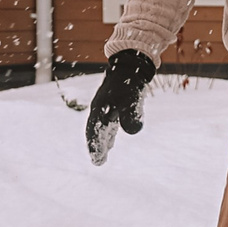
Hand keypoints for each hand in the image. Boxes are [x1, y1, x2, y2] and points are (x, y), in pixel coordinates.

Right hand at [86, 49, 156, 164]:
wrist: (130, 64)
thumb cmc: (128, 81)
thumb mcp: (130, 98)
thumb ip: (131, 114)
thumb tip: (133, 131)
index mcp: (100, 109)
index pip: (94, 131)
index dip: (95, 146)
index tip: (97, 160)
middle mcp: (100, 109)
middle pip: (96, 131)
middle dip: (97, 146)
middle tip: (98, 162)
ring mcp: (106, 105)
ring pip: (102, 126)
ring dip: (103, 140)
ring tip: (103, 153)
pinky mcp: (115, 103)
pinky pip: (109, 121)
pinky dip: (109, 131)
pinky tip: (112, 138)